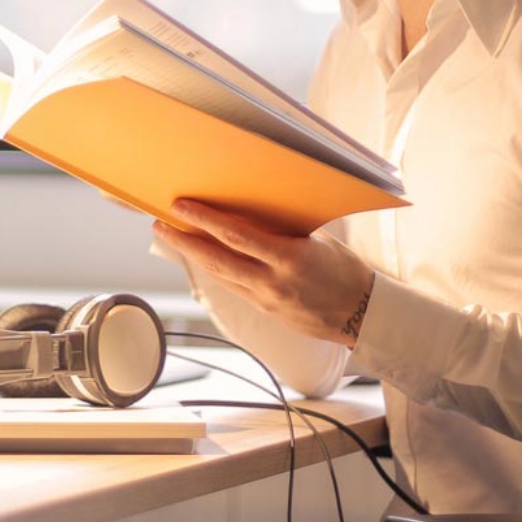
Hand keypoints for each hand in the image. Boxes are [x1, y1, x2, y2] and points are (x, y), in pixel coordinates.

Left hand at [155, 198, 375, 347]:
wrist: (362, 315)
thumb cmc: (345, 271)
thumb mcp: (318, 242)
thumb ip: (284, 230)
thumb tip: (254, 211)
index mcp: (290, 258)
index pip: (236, 236)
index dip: (204, 220)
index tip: (181, 206)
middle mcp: (272, 281)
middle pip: (216, 259)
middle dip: (184, 241)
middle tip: (160, 224)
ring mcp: (265, 299)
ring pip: (219, 275)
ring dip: (193, 256)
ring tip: (172, 236)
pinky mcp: (263, 310)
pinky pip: (232, 286)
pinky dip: (214, 269)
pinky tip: (201, 256)